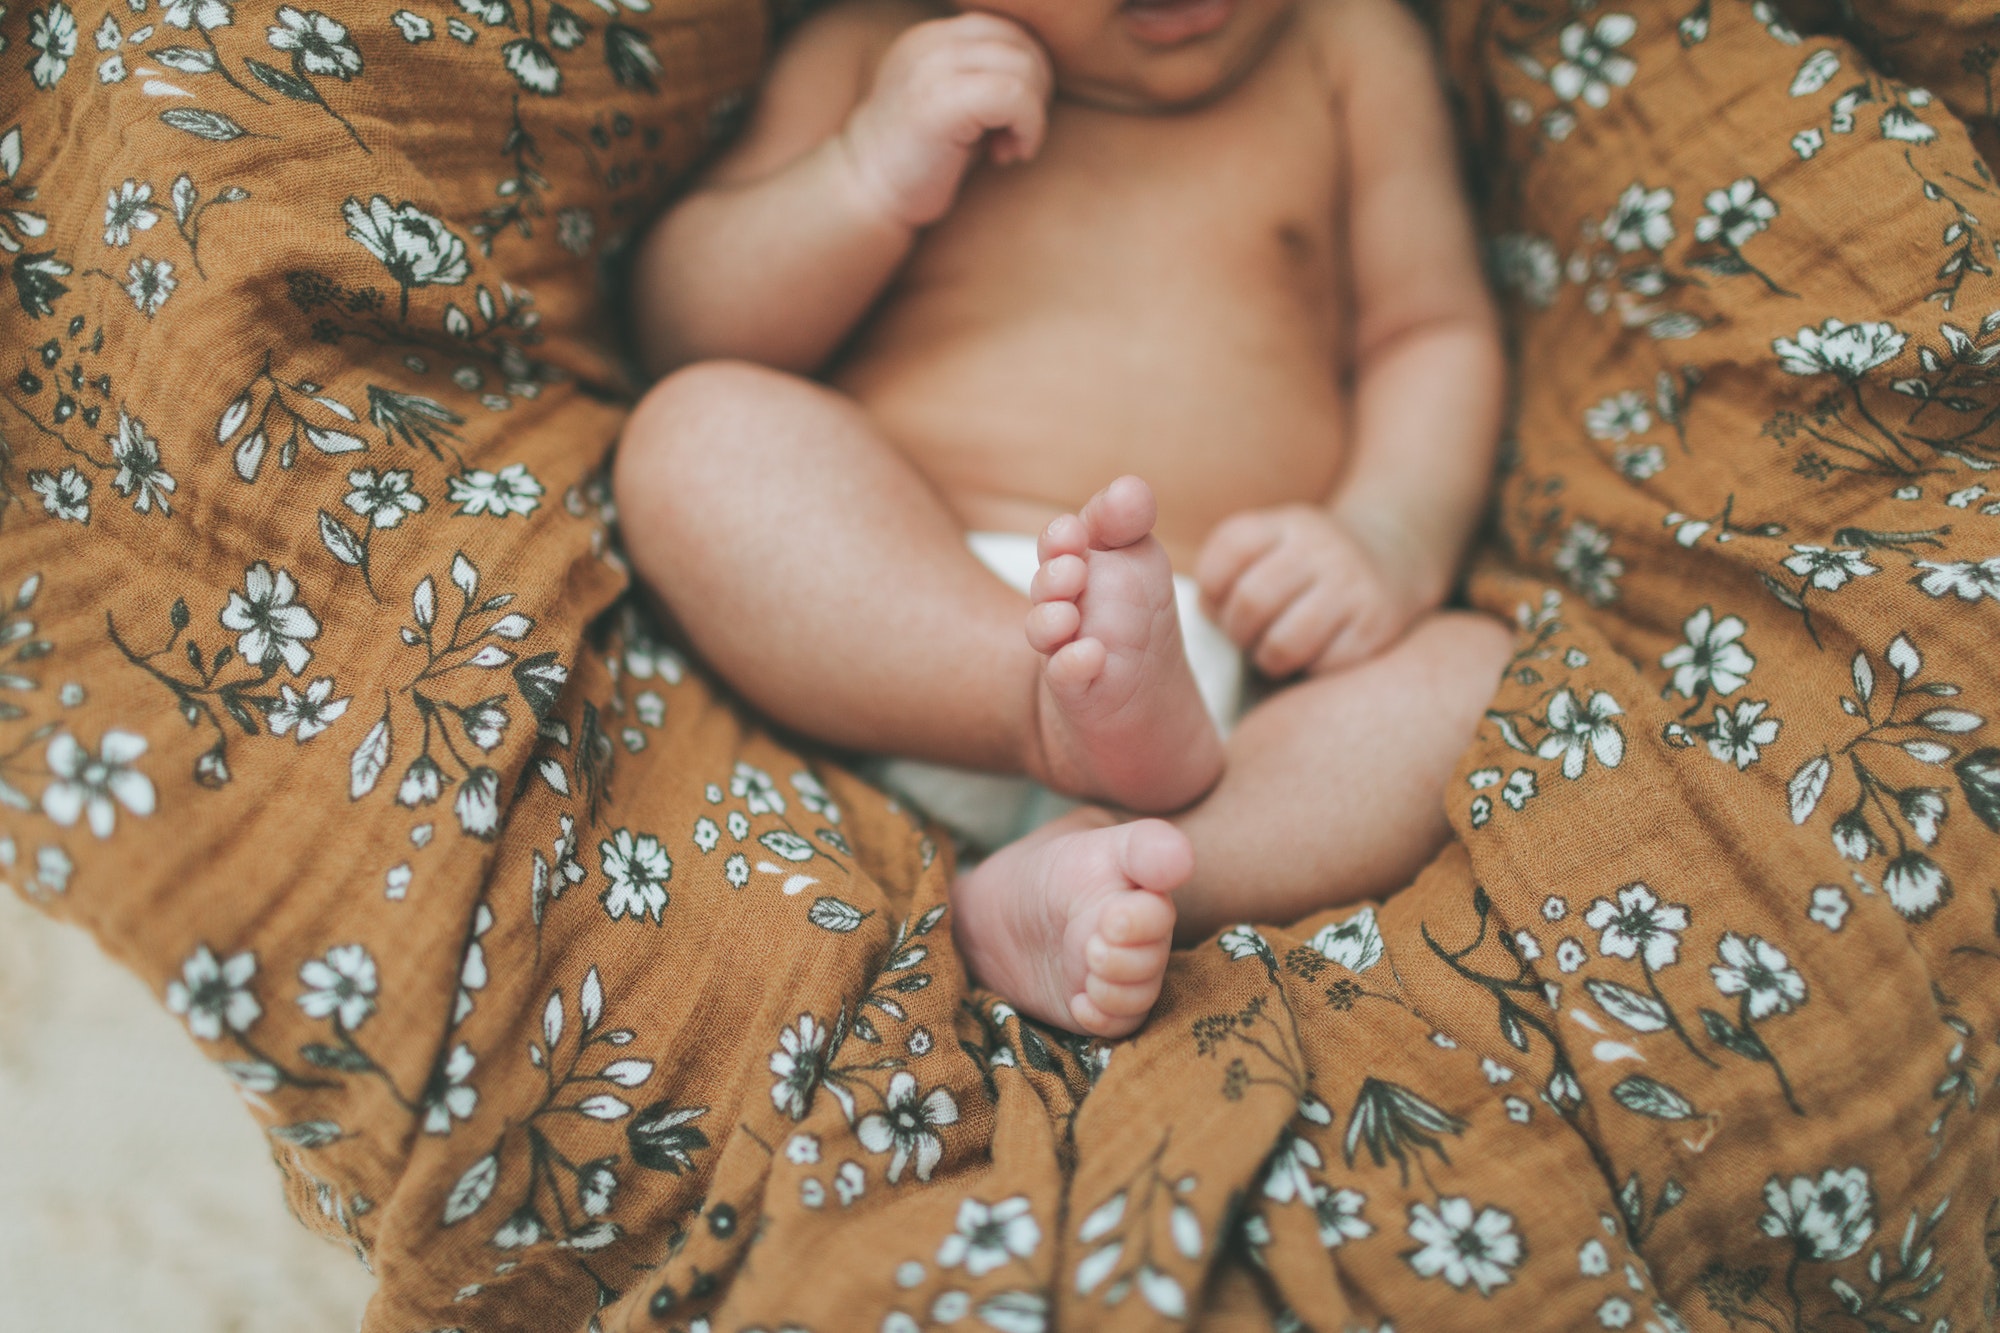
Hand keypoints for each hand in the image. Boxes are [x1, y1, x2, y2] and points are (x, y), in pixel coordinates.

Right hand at [839, 13, 1052, 228]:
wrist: (869, 193)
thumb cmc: (920, 160)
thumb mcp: (954, 105)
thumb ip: (985, 78)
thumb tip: (1041, 75)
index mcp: (932, 37)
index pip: (1006, 29)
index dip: (1027, 73)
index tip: (1012, 120)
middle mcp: (930, 42)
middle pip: (1020, 43)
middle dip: (1036, 92)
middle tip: (1016, 135)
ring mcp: (931, 68)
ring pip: (1022, 67)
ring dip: (1033, 114)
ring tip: (1009, 147)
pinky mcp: (938, 102)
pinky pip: (1012, 95)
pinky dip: (1029, 127)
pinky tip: (1011, 154)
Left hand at [1195, 506, 1429, 677]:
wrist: (1395, 555)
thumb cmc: (1310, 563)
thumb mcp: (1273, 540)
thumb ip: (1229, 566)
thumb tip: (1203, 612)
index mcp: (1287, 523)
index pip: (1230, 548)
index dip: (1211, 588)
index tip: (1220, 603)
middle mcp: (1322, 547)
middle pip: (1251, 601)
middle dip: (1237, 631)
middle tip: (1245, 637)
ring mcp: (1352, 586)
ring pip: (1282, 644)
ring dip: (1266, 658)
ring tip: (1272, 651)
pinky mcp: (1375, 626)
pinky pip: (1320, 666)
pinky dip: (1306, 670)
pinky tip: (1311, 654)